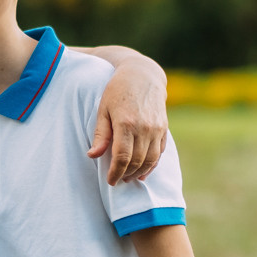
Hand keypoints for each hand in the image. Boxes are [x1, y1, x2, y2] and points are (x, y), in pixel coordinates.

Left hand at [87, 46, 168, 184]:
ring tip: (129, 177)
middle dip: (126, 175)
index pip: (122, 157)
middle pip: (136, 161)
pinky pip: (160, 152)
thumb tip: (92, 156)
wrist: (143, 75)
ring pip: (150, 160)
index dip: (116, 172)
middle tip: (117, 180)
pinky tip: (143, 171)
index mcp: (126, 123)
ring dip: (139, 172)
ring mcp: (156, 128)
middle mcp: (144, 127)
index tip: (110, 181)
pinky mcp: (164, 128)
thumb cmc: (117, 91)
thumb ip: (100, 134)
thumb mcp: (103, 110)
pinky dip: (152, 165)